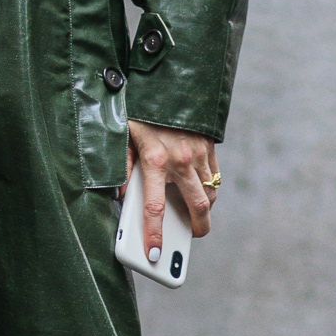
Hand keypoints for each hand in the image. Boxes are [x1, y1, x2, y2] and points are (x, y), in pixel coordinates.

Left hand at [125, 122, 218, 250]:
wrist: (167, 80)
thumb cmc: (140, 111)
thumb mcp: (122, 137)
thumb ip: (123, 169)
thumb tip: (123, 197)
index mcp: (154, 160)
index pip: (155, 207)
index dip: (154, 234)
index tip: (154, 254)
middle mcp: (180, 159)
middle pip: (198, 206)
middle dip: (197, 229)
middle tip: (191, 238)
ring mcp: (198, 153)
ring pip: (210, 192)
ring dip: (204, 207)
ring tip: (193, 215)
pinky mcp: (209, 146)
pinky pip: (214, 176)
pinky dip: (209, 188)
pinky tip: (199, 191)